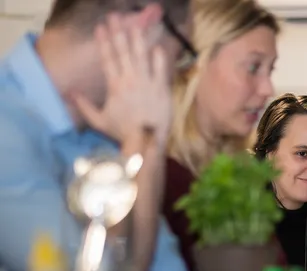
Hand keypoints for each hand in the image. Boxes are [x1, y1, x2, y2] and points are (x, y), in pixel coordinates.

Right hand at [71, 13, 171, 147]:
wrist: (145, 141)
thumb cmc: (122, 132)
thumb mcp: (99, 120)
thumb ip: (84, 105)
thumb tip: (69, 92)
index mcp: (115, 86)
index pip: (108, 59)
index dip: (104, 43)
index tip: (100, 28)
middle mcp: (130, 81)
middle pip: (123, 52)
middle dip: (118, 33)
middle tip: (115, 18)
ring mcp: (147, 84)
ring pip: (141, 57)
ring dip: (137, 40)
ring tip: (134, 26)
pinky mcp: (162, 90)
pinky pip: (161, 70)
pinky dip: (159, 59)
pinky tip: (156, 46)